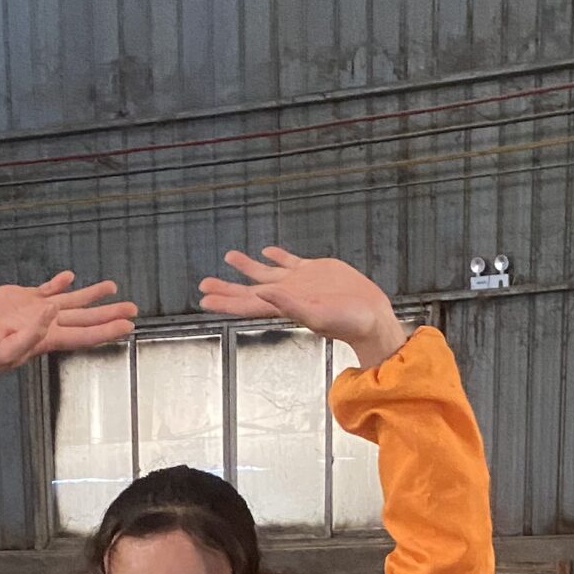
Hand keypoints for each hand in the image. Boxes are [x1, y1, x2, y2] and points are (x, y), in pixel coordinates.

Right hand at [0, 273, 137, 403]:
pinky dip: (59, 283)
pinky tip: (70, 277)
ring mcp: (34, 312)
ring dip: (91, 295)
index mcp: (46, 339)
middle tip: (134, 308)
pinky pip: (45, 289)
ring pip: (70, 301)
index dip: (108, 329)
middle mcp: (46, 325)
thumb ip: (32, 333)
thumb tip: (52, 310)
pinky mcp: (20, 300)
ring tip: (112, 287)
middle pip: (85, 318)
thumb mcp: (7, 349)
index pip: (85, 334)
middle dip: (109, 313)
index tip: (129, 325)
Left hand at [198, 248, 407, 367]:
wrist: (371, 316)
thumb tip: (261, 293)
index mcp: (283, 306)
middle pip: (249, 291)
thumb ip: (288, 304)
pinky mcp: (314, 271)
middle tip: (203, 284)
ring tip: (229, 257)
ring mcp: (299, 282)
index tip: (204, 298)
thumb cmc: (347, 323)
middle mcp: (286, 295)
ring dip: (246, 267)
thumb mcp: (317, 314)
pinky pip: (289, 262)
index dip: (225, 301)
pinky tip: (267, 250)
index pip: (246, 304)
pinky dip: (276, 256)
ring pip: (265, 273)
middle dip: (226, 288)